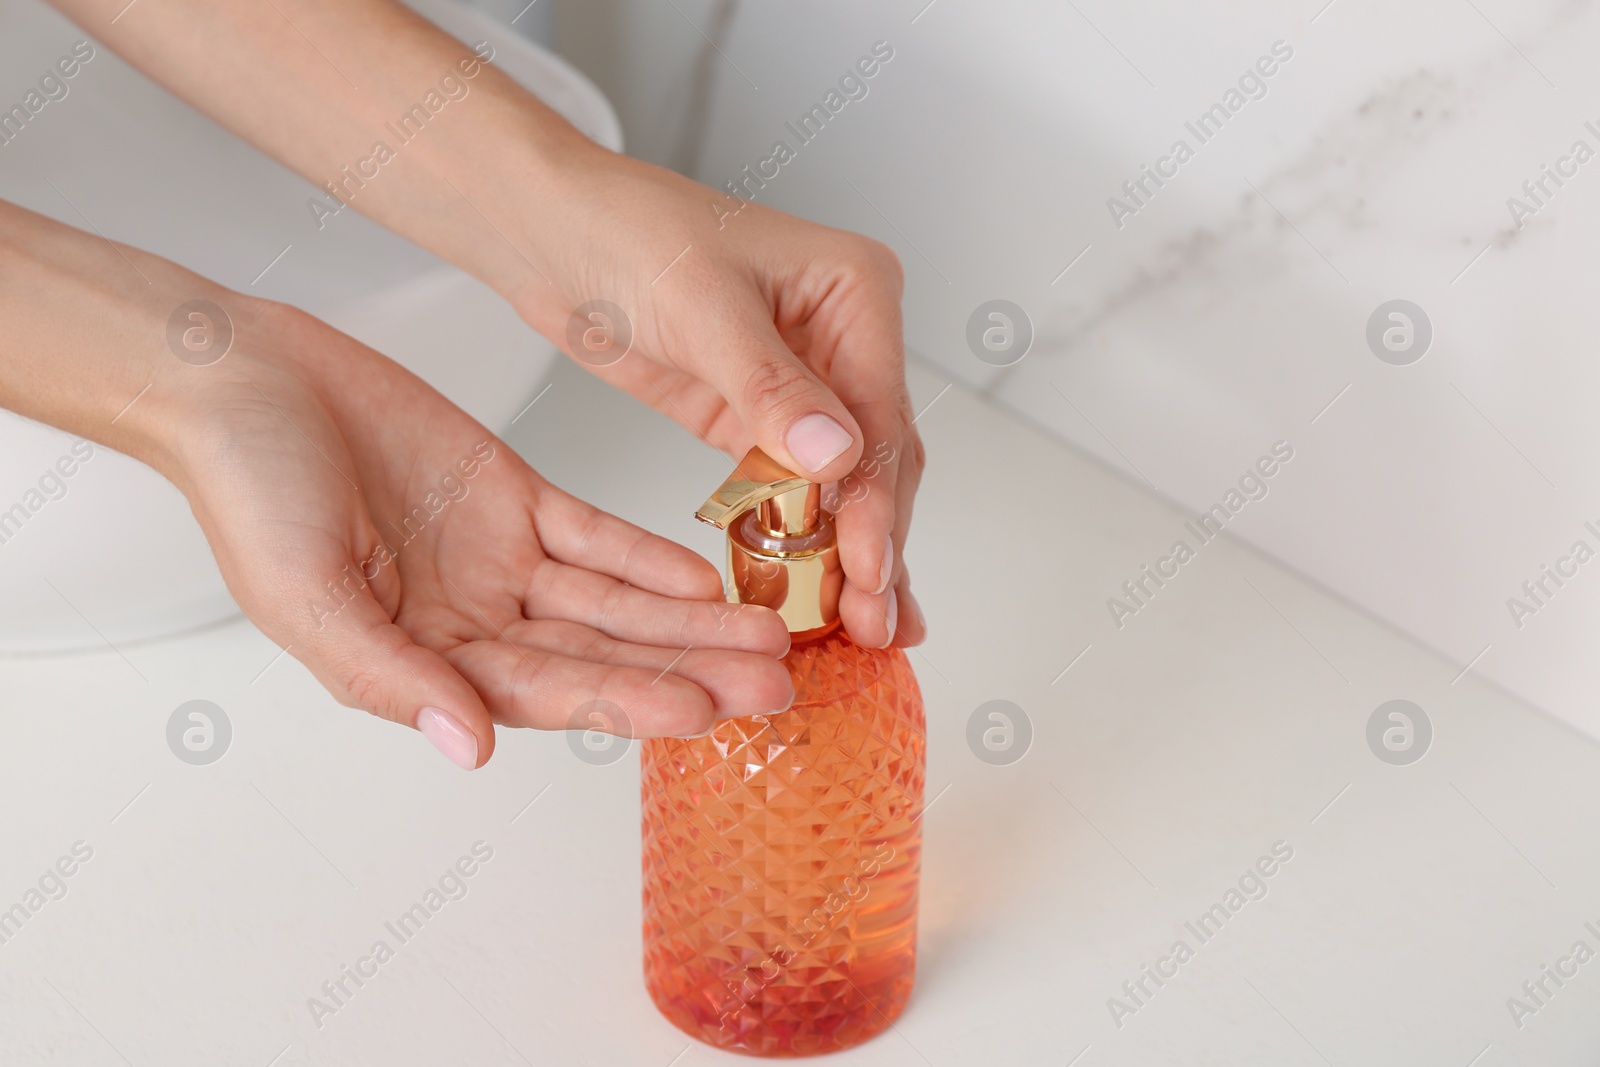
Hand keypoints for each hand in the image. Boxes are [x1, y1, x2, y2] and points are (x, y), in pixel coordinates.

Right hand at [168, 300, 794, 767]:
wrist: (239, 377)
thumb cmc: (246, 486)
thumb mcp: (303, 594)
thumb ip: (389, 675)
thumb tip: (469, 746)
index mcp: (421, 660)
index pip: (544, 693)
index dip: (625, 701)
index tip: (703, 710)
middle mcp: (471, 620)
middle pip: (598, 656)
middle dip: (685, 671)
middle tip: (773, 684)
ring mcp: (497, 560)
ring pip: (612, 602)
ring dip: (687, 621)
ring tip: (767, 637)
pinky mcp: (513, 498)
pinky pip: (594, 536)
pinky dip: (646, 557)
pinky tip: (704, 578)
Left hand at [502, 149, 927, 651]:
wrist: (550, 231)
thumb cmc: (622, 230)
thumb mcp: (701, 305)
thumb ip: (769, 386)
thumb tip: (836, 455)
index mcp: (856, 291)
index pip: (880, 414)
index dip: (876, 501)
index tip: (868, 570)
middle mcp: (844, 336)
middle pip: (879, 457)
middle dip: (878, 543)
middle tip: (876, 624)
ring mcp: (804, 382)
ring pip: (846, 483)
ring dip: (852, 553)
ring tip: (865, 629)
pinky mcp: (757, 417)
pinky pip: (793, 488)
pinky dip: (803, 540)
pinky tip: (813, 589)